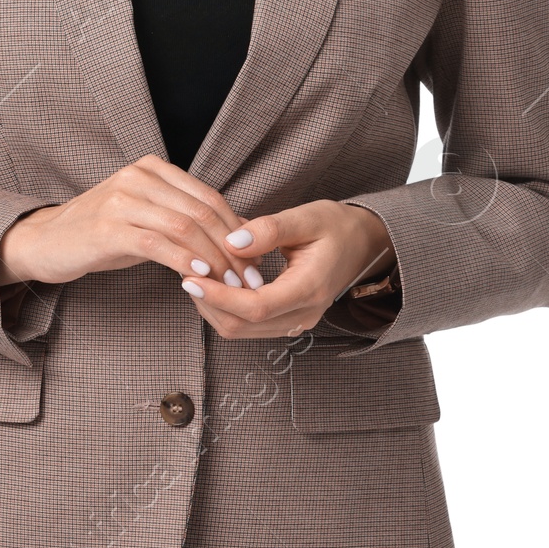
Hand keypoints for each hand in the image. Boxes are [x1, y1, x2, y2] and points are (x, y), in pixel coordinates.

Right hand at [0, 155, 264, 288]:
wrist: (45, 242)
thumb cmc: (102, 234)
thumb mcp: (146, 218)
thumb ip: (184, 221)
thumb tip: (236, 240)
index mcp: (153, 169)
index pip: (210, 197)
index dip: (238, 231)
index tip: (256, 262)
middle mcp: (139, 177)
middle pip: (202, 212)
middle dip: (233, 249)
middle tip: (251, 279)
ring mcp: (121, 199)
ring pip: (184, 227)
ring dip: (214, 260)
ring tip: (230, 285)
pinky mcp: (107, 227)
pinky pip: (156, 242)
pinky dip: (182, 259)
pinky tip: (197, 276)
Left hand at [179, 200, 393, 339]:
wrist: (363, 243)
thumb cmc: (337, 226)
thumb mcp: (307, 217)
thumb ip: (270, 229)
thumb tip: (231, 241)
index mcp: (310, 288)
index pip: (256, 307)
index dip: (219, 296)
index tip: (190, 277)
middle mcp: (303, 313)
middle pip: (243, 326)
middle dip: (209, 303)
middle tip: (186, 271)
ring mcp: (296, 322)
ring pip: (242, 330)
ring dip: (214, 307)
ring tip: (196, 274)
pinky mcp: (287, 320)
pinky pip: (249, 324)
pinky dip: (226, 307)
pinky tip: (214, 281)